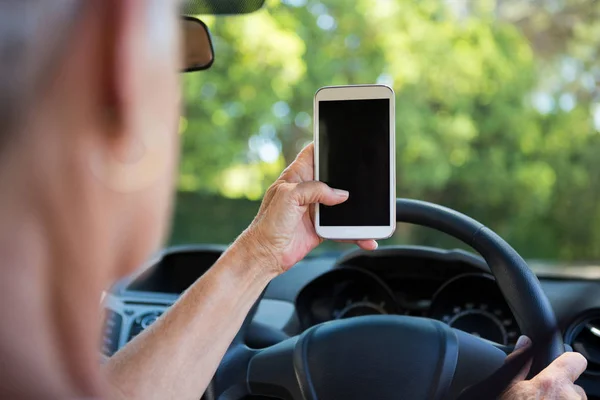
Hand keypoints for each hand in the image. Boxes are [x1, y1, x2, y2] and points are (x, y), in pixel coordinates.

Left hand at [240, 143, 376, 273]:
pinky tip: (366, 238)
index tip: (344, 142)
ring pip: (342, 204)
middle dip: (350, 178)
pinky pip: (342, 228)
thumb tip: (339, 195)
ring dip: (356, 209)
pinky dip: (355, 233)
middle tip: (367, 178)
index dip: (326, 145)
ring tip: (372, 212)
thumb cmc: (268, 223)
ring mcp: (315, 209)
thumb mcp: (288, 197)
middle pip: (333, 177)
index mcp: (296, 175)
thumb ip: (314, 190)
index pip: (313, 153)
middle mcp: (307, 190)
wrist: (266, 254)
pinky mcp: (321, 227)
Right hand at [501, 336, 587, 398]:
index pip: (575, 360)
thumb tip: (525, 341)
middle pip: (572, 385)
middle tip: (541, 397)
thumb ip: (519, 362)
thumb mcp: (507, 387)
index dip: (568, 360)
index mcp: (553, 384)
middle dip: (559, 389)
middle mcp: (571, 398)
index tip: (561, 365)